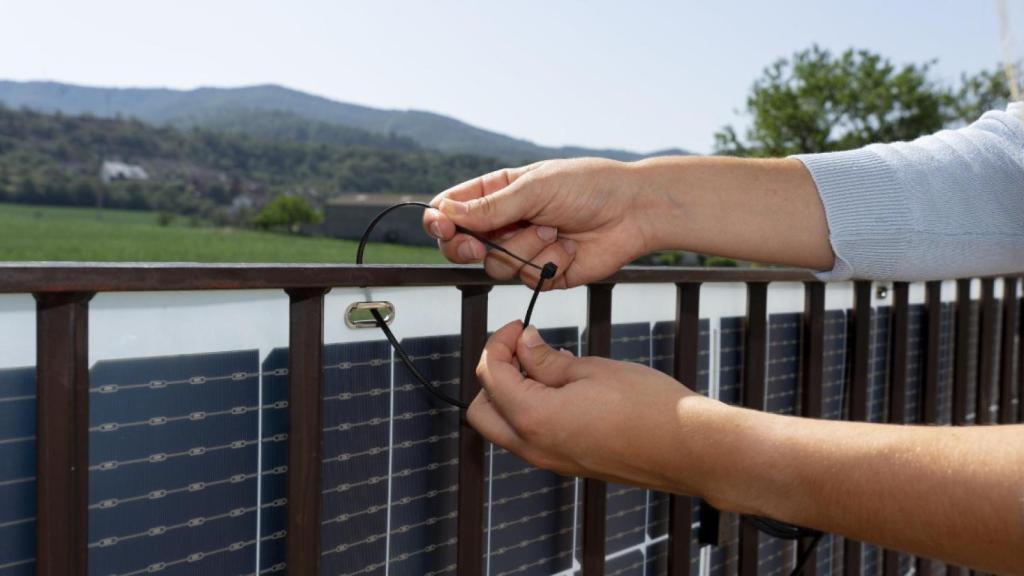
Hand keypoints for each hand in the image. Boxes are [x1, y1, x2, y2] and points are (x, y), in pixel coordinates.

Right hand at [422, 158, 655, 288]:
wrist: (633, 212)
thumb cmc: (588, 187)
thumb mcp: (535, 188)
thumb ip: (491, 206)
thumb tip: (446, 213)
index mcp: (499, 192)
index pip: (453, 208)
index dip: (441, 220)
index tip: (440, 226)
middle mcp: (507, 222)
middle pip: (462, 244)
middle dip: (468, 246)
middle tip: (479, 243)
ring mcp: (524, 250)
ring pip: (495, 265)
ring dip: (523, 249)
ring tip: (554, 230)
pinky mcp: (544, 274)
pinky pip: (527, 279)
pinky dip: (548, 264)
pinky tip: (569, 247)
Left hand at [468, 320, 720, 494]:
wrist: (690, 449)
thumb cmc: (649, 406)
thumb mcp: (593, 369)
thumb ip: (547, 360)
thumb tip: (523, 345)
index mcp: (534, 419)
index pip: (490, 376)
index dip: (499, 343)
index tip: (520, 326)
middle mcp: (534, 447)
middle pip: (482, 410)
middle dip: (494, 374)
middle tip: (524, 347)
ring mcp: (550, 461)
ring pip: (504, 427)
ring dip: (512, 393)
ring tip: (549, 363)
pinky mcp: (567, 464)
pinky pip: (530, 437)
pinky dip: (531, 409)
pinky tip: (564, 386)